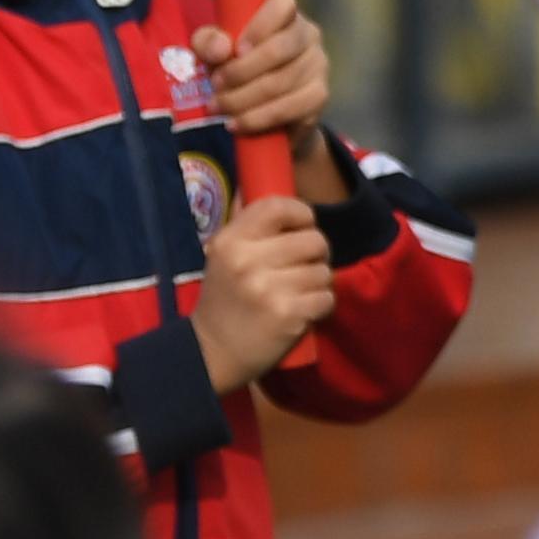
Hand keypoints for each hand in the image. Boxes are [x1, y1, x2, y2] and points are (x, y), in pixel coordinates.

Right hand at [190, 194, 335, 391]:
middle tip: (304, 266)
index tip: (303, 225)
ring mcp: (269, 289)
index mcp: (231, 241)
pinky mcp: (288, 316)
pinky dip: (321, 305)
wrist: (212, 353)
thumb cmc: (223, 300)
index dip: (301, 213)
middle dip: (316, 253)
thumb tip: (263, 185)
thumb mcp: (222, 256)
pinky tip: (304, 311)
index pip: (278, 207)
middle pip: (313, 239)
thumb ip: (245, 224)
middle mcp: (248, 261)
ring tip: (300, 292)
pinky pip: (326, 298)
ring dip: (318, 282)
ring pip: (324, 270)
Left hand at [194, 0, 330, 148]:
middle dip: (240, 71)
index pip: (283, 4)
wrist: (268, 111)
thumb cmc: (240, 68)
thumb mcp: (215, 51)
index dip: (259, 25)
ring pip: (280, 83)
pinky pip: (288, 108)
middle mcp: (309, 36)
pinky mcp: (319, 97)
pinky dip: (257, 119)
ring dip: (242, 99)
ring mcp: (318, 66)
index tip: (235, 49)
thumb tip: (221, 49)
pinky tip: (235, 124)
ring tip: (217, 107)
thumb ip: (208, 42)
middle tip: (214, 86)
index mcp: (286, 15)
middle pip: (279, 48)